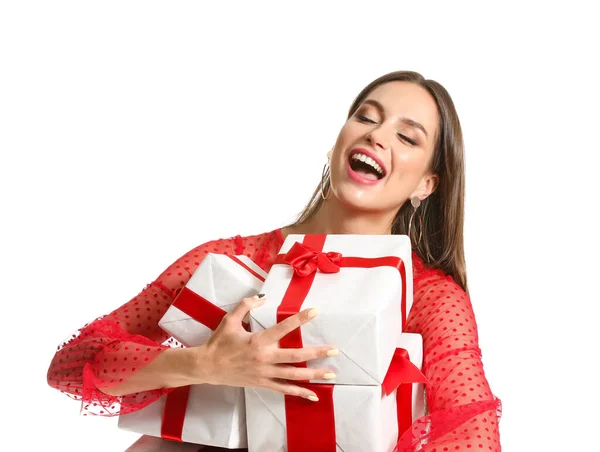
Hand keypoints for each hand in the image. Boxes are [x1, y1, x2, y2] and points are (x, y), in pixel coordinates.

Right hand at [197, 295, 336, 400]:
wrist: (207, 367)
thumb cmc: (219, 342)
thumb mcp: (230, 320)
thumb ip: (246, 305)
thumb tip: (263, 297)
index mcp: (258, 341)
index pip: (284, 328)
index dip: (300, 319)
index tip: (315, 312)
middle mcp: (264, 358)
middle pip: (296, 356)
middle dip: (317, 353)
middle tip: (334, 350)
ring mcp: (265, 373)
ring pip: (294, 375)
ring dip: (314, 374)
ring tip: (331, 373)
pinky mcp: (262, 383)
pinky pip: (284, 389)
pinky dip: (300, 393)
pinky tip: (314, 395)